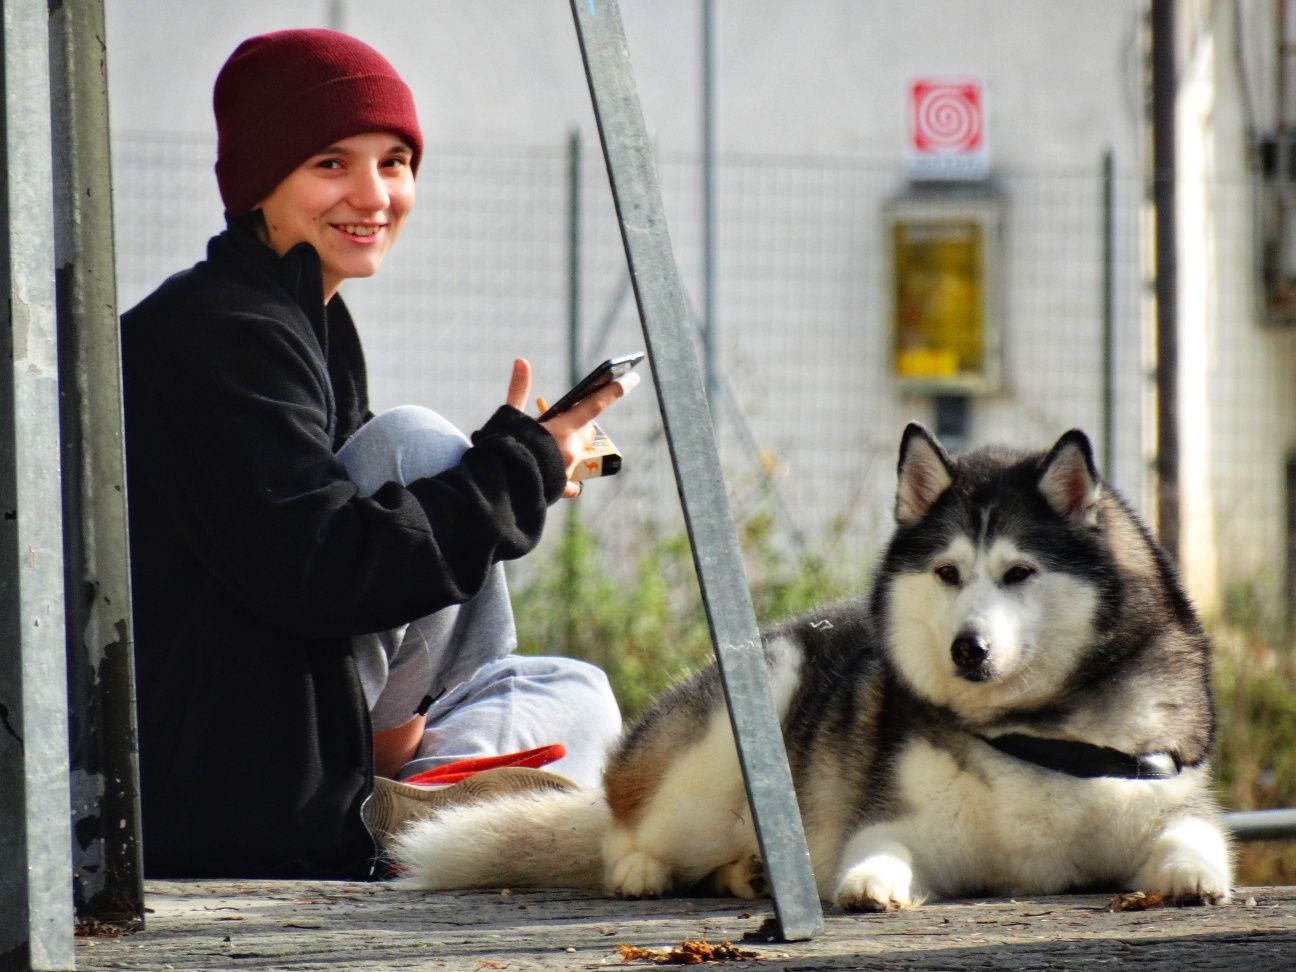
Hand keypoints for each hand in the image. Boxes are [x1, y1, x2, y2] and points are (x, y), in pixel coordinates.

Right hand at [506, 357, 632, 498]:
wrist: (500, 488)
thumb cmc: (504, 450)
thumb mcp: (509, 416)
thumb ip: (518, 389)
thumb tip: (521, 361)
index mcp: (563, 430)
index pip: (595, 405)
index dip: (613, 391)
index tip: (631, 378)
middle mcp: (572, 449)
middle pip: (588, 430)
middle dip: (581, 422)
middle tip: (564, 419)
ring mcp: (569, 470)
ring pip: (580, 452)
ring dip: (572, 446)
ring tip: (549, 444)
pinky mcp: (562, 488)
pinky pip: (573, 483)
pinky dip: (568, 479)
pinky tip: (556, 475)